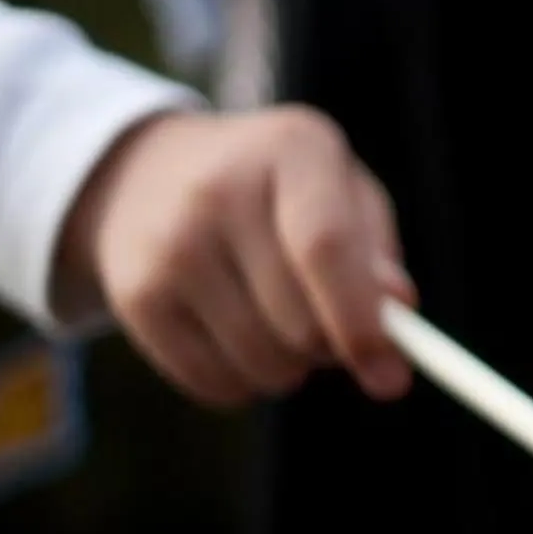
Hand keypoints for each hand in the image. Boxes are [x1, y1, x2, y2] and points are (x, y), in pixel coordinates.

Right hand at [53, 105, 413, 407]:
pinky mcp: (133, 295)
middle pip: (299, 321)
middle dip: (331, 348)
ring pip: (261, 361)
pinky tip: (237, 339)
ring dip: (290, 369)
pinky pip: (213, 382)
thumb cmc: (282, 195)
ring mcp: (167, 243)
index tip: (390, 379)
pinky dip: (243, 383)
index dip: (361, 323)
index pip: (326, 248)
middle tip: (329, 329)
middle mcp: (218, 190)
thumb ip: (378, 256)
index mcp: (291, 150)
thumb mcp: (343, 197)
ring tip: (280, 324)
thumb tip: (399, 313)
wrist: (153, 174)